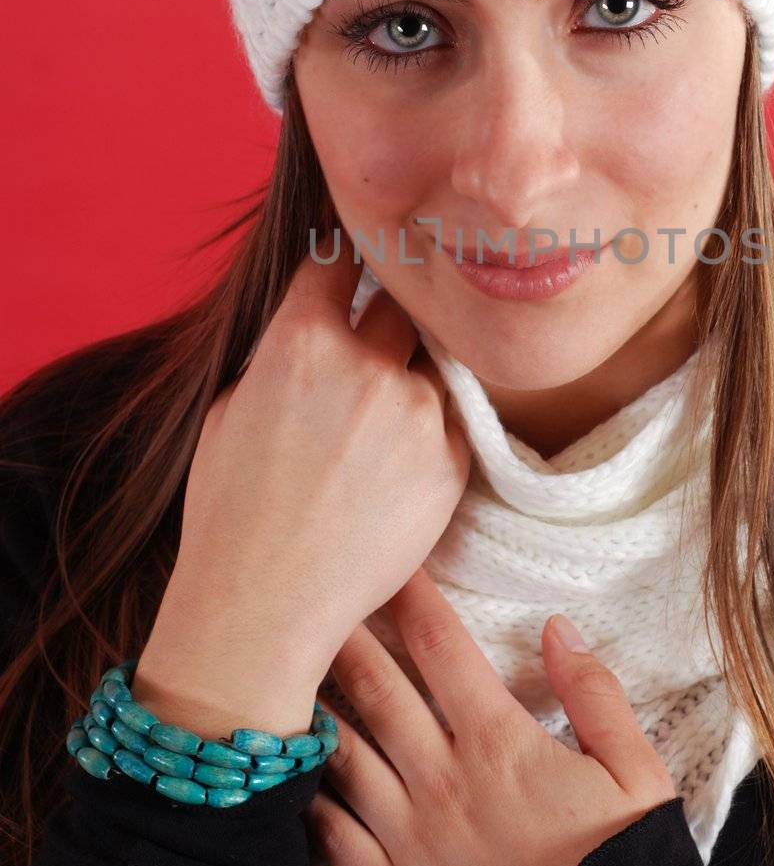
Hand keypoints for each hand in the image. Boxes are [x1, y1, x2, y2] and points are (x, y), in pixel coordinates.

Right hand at [137, 249, 471, 730]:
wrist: (264, 604)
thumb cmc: (230, 510)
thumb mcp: (230, 408)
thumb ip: (282, 354)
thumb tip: (315, 325)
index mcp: (300, 342)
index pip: (337, 263)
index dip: (342, 261)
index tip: (352, 261)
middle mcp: (366, 365)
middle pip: (399, 307)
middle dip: (386, 321)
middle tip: (373, 348)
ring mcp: (417, 413)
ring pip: (430, 369)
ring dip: (410, 384)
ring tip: (375, 435)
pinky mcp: (451, 461)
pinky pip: (452, 423)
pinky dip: (429, 435)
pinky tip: (392, 471)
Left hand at [305, 565, 678, 865]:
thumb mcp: (638, 773)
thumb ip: (595, 693)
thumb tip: (557, 625)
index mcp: (499, 743)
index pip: (440, 646)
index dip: (409, 595)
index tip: (387, 562)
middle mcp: (441, 781)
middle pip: (375, 687)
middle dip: (342, 632)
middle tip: (315, 593)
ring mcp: (408, 839)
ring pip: (340, 752)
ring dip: (315, 704)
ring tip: (287, 665)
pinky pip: (330, 834)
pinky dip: (308, 793)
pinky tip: (294, 765)